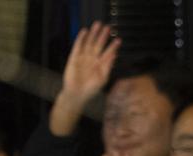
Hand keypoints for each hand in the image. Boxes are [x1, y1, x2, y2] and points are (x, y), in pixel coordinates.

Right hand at [50, 22, 119, 136]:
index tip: (118, 40)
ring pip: (89, 43)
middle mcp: (92, 59)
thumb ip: (108, 67)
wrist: (77, 94)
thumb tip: (114, 56)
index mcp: (101, 65)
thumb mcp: (102, 79)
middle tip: (108, 27)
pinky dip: (81, 39)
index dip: (113, 46)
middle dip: (103, 36)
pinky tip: (85, 31)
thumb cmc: (91, 90)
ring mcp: (83, 57)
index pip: (108, 53)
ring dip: (93, 34)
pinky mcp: (74, 57)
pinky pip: (78, 46)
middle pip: (99, 45)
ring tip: (97, 24)